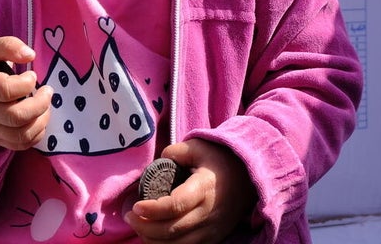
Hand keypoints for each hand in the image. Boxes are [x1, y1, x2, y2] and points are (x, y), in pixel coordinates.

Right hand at [0, 36, 51, 149]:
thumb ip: (10, 46)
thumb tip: (30, 56)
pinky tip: (39, 116)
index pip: (4, 90)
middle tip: (47, 90)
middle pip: (14, 117)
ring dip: (42, 120)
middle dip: (40, 104)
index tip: (32, 75)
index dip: (25, 83)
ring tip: (45, 104)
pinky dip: (37, 133)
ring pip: (20, 135)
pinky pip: (20, 145)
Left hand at [127, 138, 257, 243]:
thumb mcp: (200, 147)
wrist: (249, 177)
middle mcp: (209, 213)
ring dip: (152, 240)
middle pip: (172, 230)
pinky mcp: (213, 239)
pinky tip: (154, 237)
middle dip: (145, 227)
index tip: (136, 205)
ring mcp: (212, 230)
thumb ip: (176, 152)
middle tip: (130, 215)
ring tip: (139, 226)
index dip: (152, 209)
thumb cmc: (220, 160)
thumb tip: (157, 162)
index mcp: (204, 188)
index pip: (176, 205)